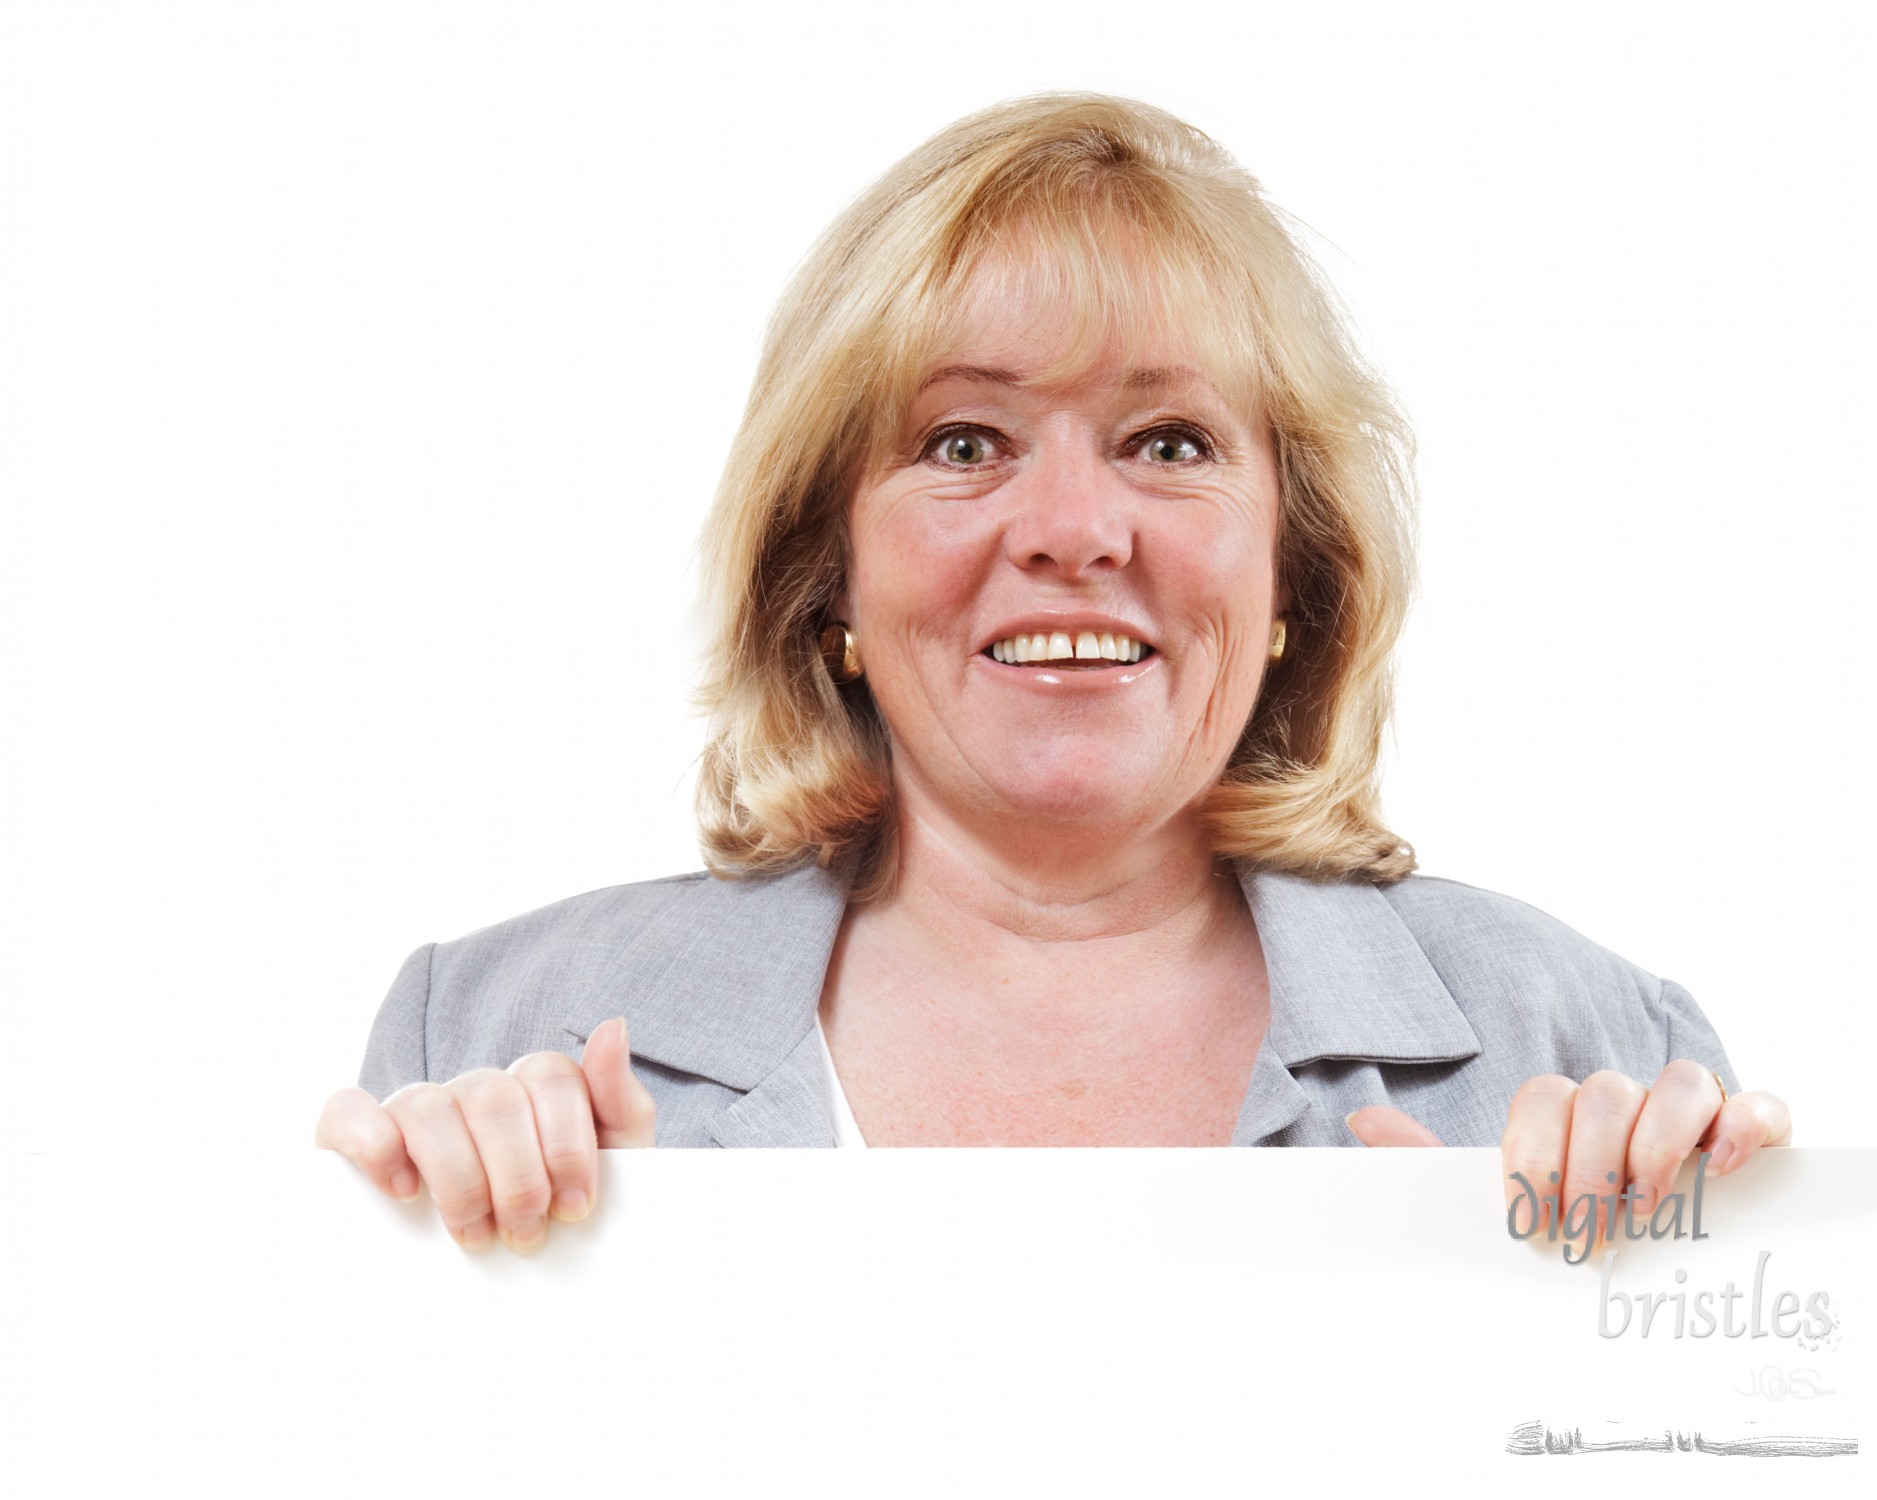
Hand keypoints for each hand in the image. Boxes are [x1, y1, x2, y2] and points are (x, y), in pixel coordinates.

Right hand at [315, 1016, 655, 1252]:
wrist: (501, 1289)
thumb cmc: (553, 1216)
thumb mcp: (608, 1169)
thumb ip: (620, 1102)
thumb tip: (612, 1026)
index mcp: (533, 1087)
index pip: (551, 1076)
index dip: (567, 1144)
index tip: (574, 1208)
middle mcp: (474, 1089)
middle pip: (494, 1098)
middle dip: (517, 1176)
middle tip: (526, 1233)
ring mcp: (415, 1107)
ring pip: (430, 1108)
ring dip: (458, 1180)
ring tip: (474, 1234)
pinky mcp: (354, 1134)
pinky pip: (347, 1111)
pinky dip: (373, 1143)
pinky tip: (402, 1190)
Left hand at [1346, 1062, 1791, 1254]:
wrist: (1655, 1278)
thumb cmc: (1569, 1233)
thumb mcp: (1503, 1207)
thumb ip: (1435, 1163)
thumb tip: (1362, 1119)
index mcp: (1567, 1115)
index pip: (1543, 1096)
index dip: (1531, 1154)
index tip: (1527, 1218)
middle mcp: (1627, 1103)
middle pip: (1606, 1091)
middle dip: (1589, 1165)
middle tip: (1584, 1230)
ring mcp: (1691, 1114)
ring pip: (1679, 1081)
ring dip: (1656, 1145)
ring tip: (1642, 1209)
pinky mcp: (1751, 1135)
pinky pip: (1758, 1104)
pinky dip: (1741, 1127)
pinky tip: (1715, 1172)